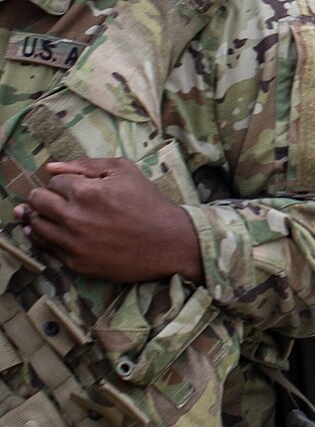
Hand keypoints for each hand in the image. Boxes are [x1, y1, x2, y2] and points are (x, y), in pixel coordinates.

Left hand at [17, 159, 203, 283]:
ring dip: (35, 217)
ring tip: (36, 213)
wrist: (167, 241)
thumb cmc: (147, 202)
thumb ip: (86, 164)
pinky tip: (40, 231)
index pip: (53, 181)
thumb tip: (51, 167)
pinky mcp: (74, 262)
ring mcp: (72, 243)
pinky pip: (44, 247)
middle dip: (41, 196)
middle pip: (37, 202)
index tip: (71, 186)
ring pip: (35, 226)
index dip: (62, 181)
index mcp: (85, 192)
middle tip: (46, 197)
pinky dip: (39, 237)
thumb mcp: (125, 170)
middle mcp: (73, 217)